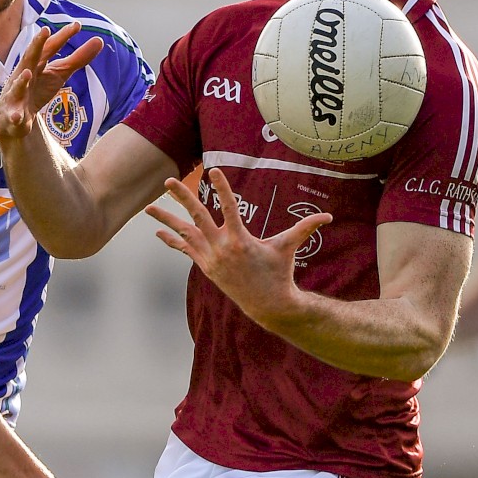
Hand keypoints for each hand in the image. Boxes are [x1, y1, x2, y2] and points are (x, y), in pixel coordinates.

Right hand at [0, 22, 104, 149]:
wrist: (15, 118)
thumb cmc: (38, 89)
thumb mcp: (59, 73)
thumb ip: (77, 58)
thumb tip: (99, 40)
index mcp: (37, 63)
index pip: (50, 47)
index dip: (62, 36)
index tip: (77, 25)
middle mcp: (24, 74)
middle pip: (30, 58)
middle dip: (36, 45)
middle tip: (45, 31)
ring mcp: (16, 94)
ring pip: (17, 86)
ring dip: (21, 80)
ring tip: (27, 73)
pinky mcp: (12, 114)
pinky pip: (14, 115)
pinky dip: (15, 116)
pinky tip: (19, 117)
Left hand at [147, 168, 330, 327]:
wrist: (267, 306)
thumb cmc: (280, 274)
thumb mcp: (289, 248)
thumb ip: (305, 228)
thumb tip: (328, 217)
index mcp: (241, 239)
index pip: (229, 207)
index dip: (222, 188)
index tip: (211, 171)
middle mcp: (221, 248)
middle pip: (197, 217)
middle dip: (182, 197)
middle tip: (167, 182)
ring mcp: (211, 258)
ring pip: (185, 233)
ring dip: (166, 219)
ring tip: (149, 207)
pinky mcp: (206, 267)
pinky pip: (186, 250)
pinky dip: (173, 241)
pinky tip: (159, 232)